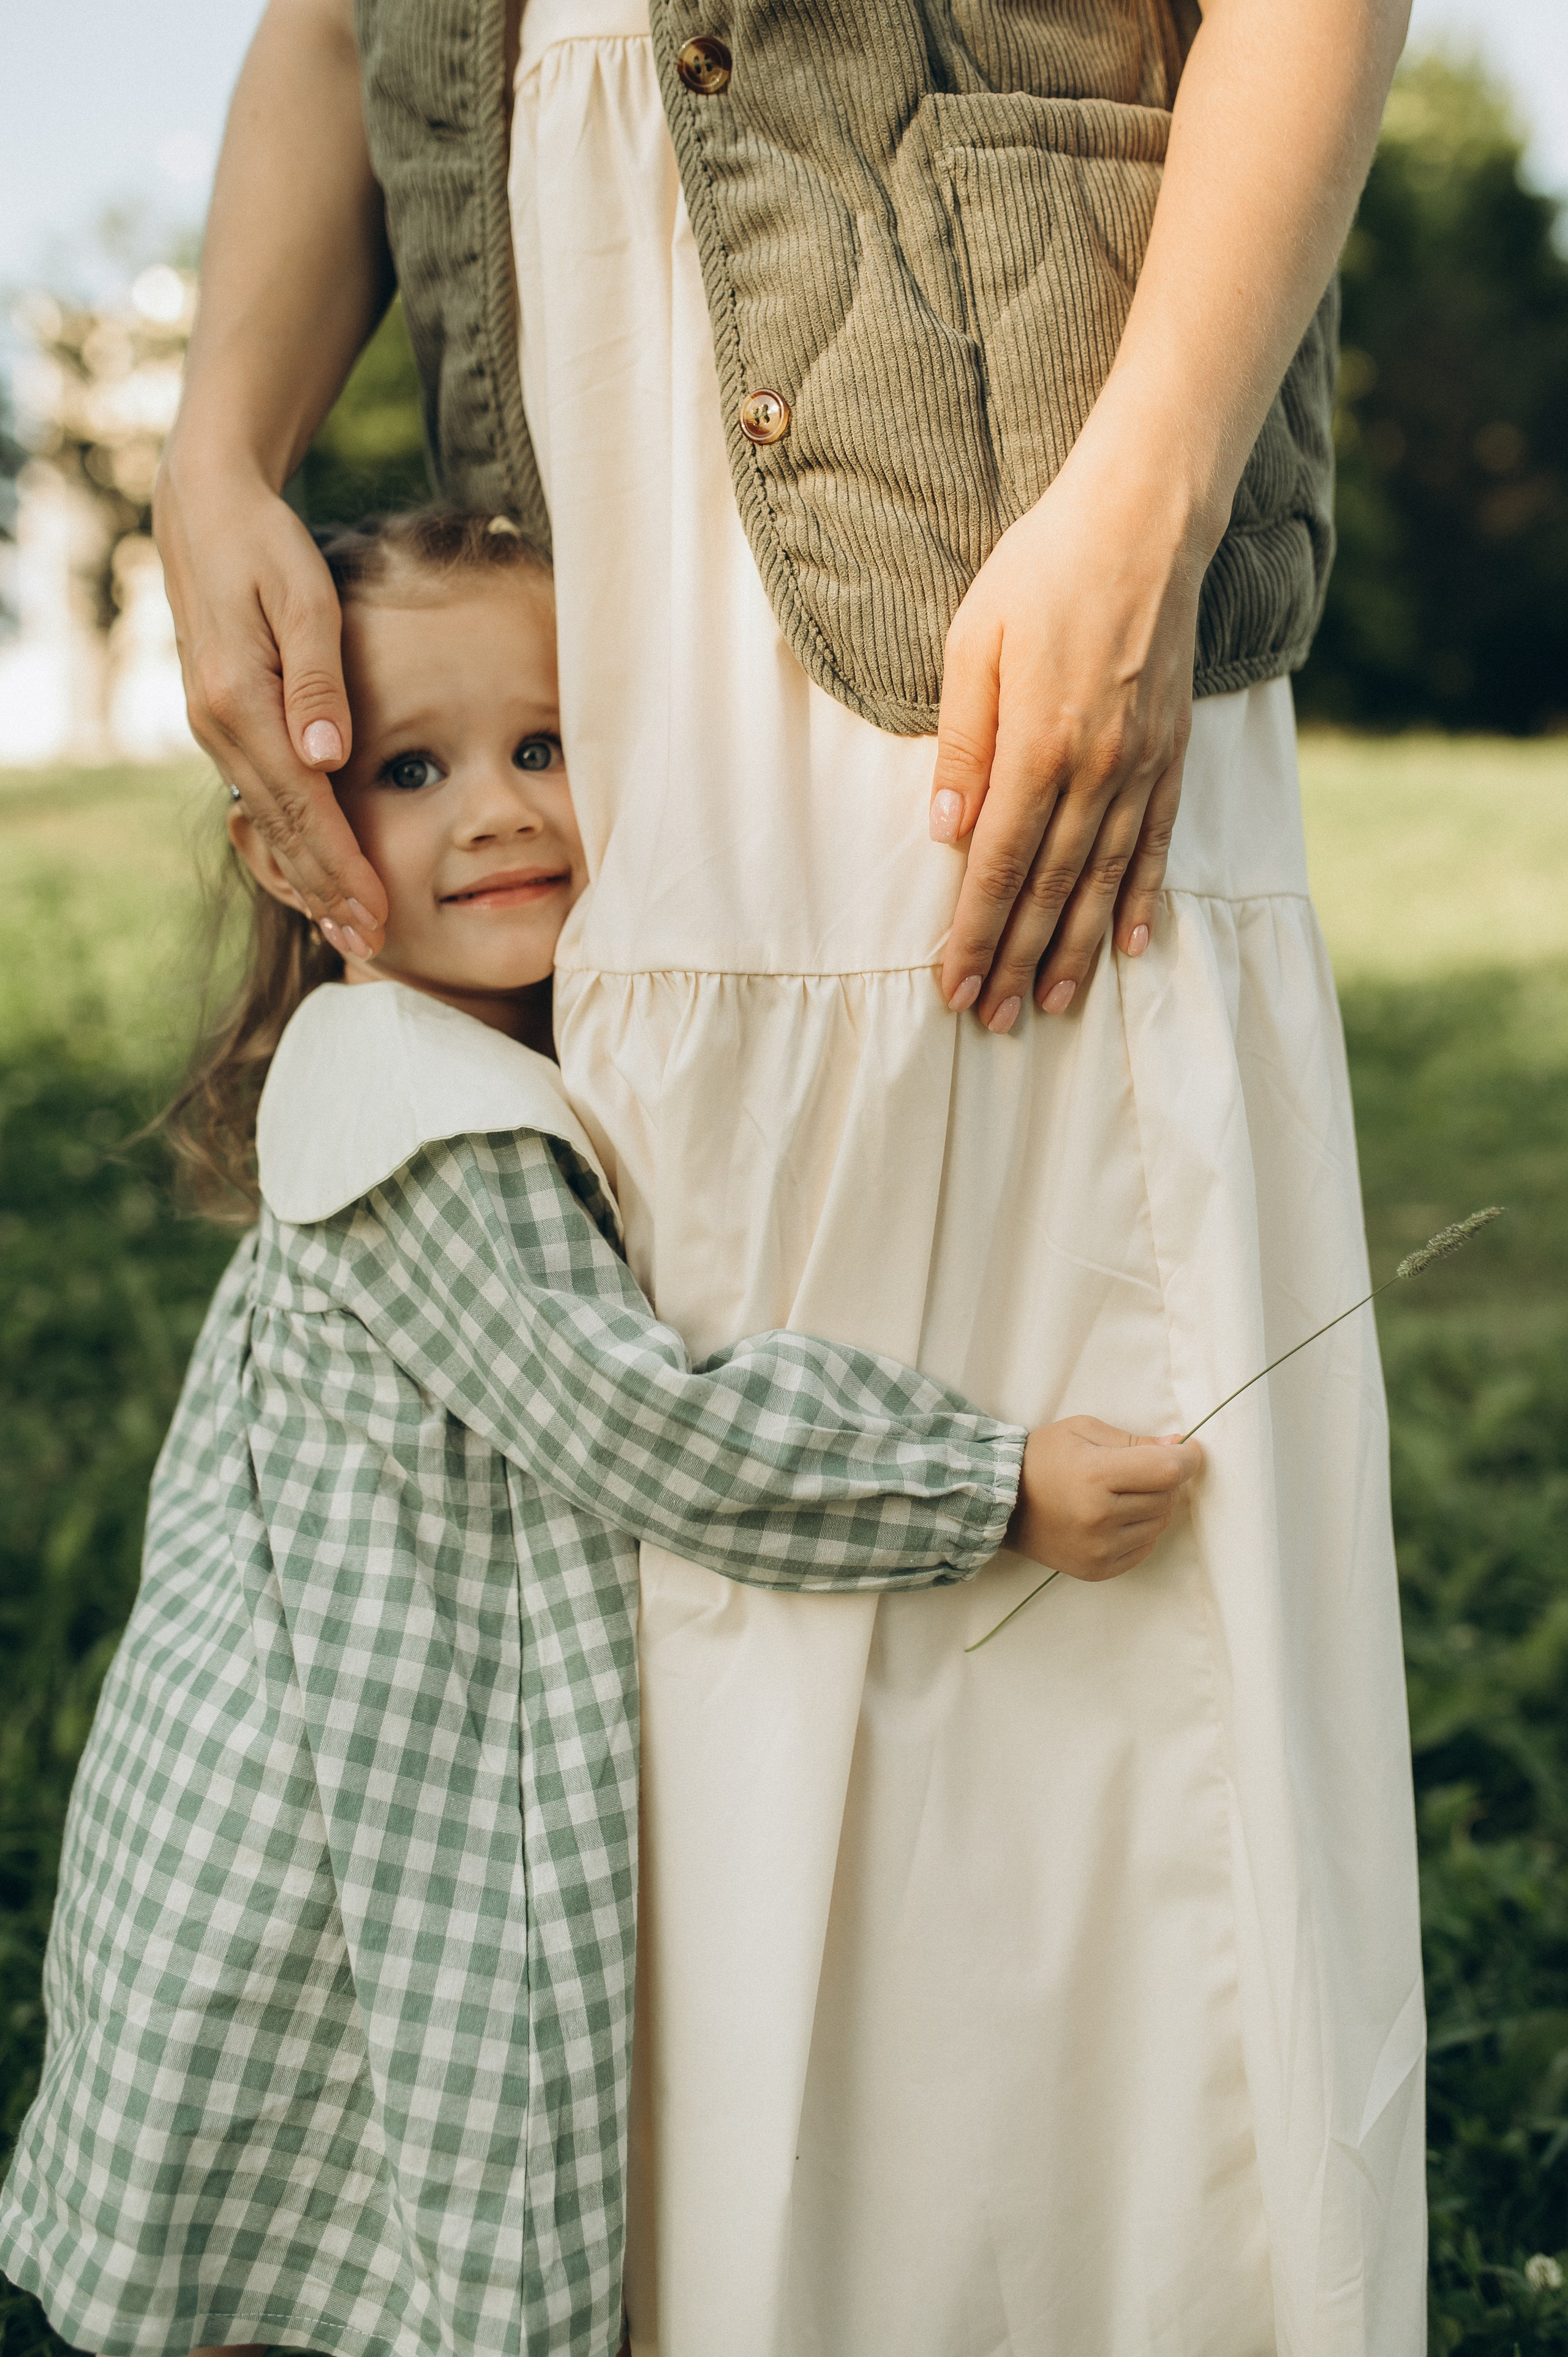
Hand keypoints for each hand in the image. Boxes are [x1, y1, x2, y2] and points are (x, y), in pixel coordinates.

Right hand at [154, 448, 387, 957]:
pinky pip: (259, 800)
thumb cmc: (268, 544)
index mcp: (240, 701)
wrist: (206, 510)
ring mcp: (215, 729)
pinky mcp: (223, 723)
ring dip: (307, 880)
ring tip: (347, 930)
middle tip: (371, 946)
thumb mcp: (304, 595)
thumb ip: (319, 679)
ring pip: (267, 823)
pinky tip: (314, 874)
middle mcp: (218, 726)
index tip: (376, 914)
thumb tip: (330, 760)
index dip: (341, 867)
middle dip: (326, 893)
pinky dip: (289, 844)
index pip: (302, 806)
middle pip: (281, 830)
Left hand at [928, 413, 1213, 1034]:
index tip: (953, 987)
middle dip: (1016, 960)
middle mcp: (1097, 770)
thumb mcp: (973, 645)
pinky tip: (1126, 942)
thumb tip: (944, 833)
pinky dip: (1139, 898)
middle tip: (993, 1019)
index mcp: (1039, 746)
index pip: (997, 865)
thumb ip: (962, 745)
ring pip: (1103, 880)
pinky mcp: (1172, 752)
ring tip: (1052, 1003)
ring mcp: (1142, 765)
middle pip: (1049, 888)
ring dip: (1074, 948)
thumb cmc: (1042, 571)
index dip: (973, 934)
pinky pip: (1156, 842)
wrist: (1143, 520)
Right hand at [1007, 1417, 1201, 1581]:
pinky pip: (1144, 1548)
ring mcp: (1099, 1548)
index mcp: (1095, 1475)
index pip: (1167, 1471)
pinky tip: (1117, 1516)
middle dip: (1166, 1478)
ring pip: (1159, 1524)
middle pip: (1167, 1498)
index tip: (1189, 1450)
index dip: (1188, 1458)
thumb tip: (1178, 1448)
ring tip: (1124, 1492)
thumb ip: (1134, 1441)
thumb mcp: (1083, 1431)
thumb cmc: (1041, 1458)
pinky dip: (1141, 1530)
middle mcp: (1099, 1517)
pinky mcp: (1097, 1569)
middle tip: (1144, 1468)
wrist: (1001, 1503)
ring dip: (1154, 1505)